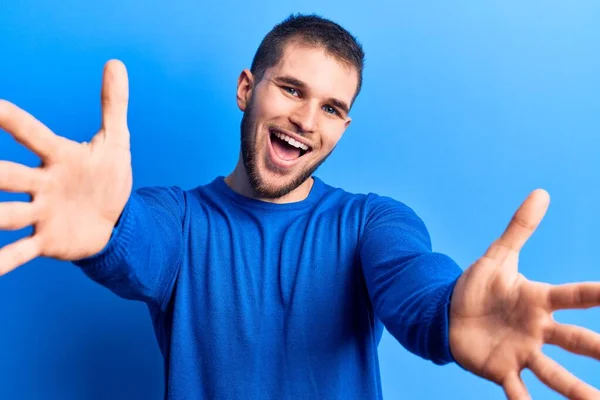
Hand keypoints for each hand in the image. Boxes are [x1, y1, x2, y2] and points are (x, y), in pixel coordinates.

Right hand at [0, 60, 132, 274]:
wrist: (115, 221)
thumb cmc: (108, 178)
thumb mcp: (115, 141)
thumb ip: (112, 104)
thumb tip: (115, 63)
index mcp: (59, 157)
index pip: (31, 132)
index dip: (10, 118)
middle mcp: (42, 183)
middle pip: (8, 175)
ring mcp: (41, 212)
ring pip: (6, 213)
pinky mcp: (46, 240)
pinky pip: (18, 252)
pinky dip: (2, 263)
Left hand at [449, 189, 599, 398]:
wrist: (449, 312)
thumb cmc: (479, 286)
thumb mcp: (498, 255)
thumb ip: (519, 228)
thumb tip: (542, 192)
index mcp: (538, 300)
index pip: (575, 296)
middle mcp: (538, 329)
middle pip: (576, 340)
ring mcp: (522, 352)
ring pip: (556, 374)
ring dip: (578, 391)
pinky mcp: (501, 370)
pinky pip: (517, 392)